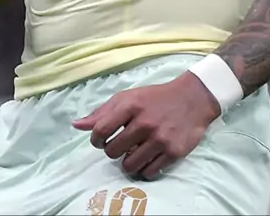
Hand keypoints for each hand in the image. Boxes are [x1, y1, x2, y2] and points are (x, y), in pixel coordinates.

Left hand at [72, 71, 220, 178]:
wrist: (192, 98)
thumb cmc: (155, 98)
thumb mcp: (128, 97)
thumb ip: (102, 112)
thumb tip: (76, 126)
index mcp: (130, 105)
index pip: (101, 130)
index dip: (96, 140)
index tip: (100, 140)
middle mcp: (144, 122)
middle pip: (113, 151)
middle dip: (113, 151)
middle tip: (121, 145)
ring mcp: (159, 138)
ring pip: (130, 166)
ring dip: (129, 162)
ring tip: (135, 152)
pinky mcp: (173, 152)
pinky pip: (149, 172)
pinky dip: (145, 169)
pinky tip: (148, 157)